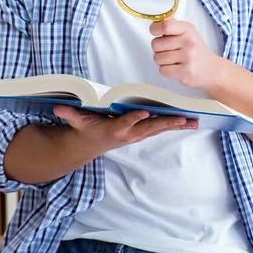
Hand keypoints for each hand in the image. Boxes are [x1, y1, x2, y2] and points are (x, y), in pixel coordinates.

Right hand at [53, 105, 197, 154]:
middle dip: (167, 123)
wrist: (91, 144)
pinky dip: (175, 124)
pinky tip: (189, 121)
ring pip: (159, 128)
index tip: (145, 112)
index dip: (135, 118)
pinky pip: (161, 128)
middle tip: (184, 119)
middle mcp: (129, 134)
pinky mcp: (143, 132)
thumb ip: (70, 114)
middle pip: (150, 127)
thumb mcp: (77, 122)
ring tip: (194, 121)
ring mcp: (138, 134)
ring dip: (177, 125)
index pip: (126, 123)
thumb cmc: (86, 128)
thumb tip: (57, 107)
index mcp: (114, 130)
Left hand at [150, 17, 220, 90]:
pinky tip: (175, 68)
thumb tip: (157, 21)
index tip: (155, 32)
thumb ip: (172, 25)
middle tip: (168, 51)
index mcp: (187, 29)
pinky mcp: (186, 72)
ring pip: (157, 58)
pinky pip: (162, 70)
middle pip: (155, 44)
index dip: (154, 29)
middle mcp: (189, 42)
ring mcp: (188, 57)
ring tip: (173, 60)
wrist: (212, 69)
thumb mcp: (187, 32)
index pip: (165, 26)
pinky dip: (165, 71)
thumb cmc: (195, 50)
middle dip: (157, 49)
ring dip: (161, 61)